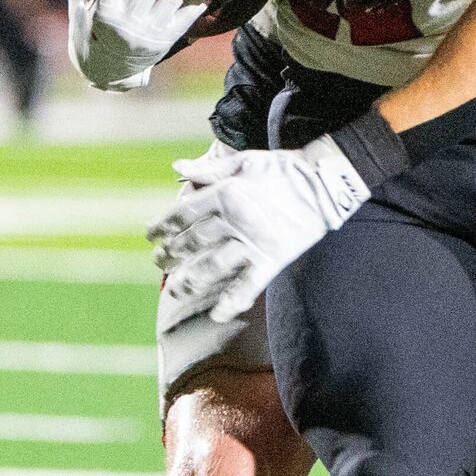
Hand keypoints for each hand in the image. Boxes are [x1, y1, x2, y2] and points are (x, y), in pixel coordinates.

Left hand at [149, 137, 370, 323]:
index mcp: (225, 194)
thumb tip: (177, 168)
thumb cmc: (283, 169)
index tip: (151, 236)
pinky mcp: (272, 259)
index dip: (163, 226)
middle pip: (193, 242)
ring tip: (174, 291)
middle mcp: (235, 220)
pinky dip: (232, 302)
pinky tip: (216, 315)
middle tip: (158, 263)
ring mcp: (253, 242)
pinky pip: (248, 285)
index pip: (183, 213)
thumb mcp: (244, 161)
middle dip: (171, 254)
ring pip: (213, 267)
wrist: (324, 182)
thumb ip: (209, 168)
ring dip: (190, 281)